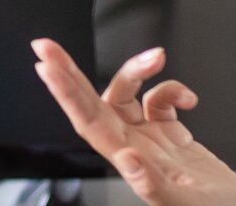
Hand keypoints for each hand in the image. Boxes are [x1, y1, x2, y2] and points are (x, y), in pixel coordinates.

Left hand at [30, 40, 235, 205]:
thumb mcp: (182, 203)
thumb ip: (153, 184)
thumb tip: (126, 159)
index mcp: (129, 161)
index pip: (88, 121)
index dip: (66, 94)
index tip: (48, 68)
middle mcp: (133, 147)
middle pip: (93, 103)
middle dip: (70, 73)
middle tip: (47, 46)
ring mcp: (149, 140)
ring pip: (126, 95)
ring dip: (137, 71)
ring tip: (157, 57)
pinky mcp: (170, 135)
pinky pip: (159, 101)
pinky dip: (172, 90)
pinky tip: (188, 98)